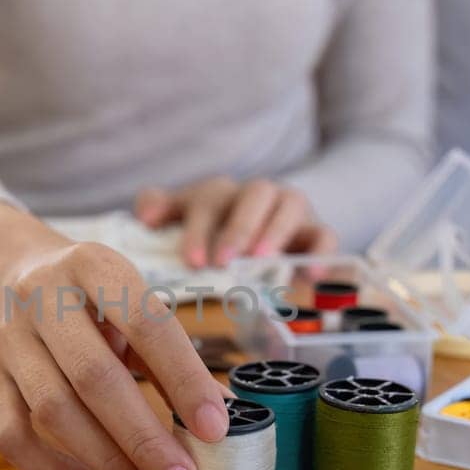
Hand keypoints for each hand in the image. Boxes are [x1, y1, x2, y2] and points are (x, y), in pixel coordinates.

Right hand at [0, 203, 229, 469]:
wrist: (7, 275)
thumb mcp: (130, 302)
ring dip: (105, 458)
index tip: (215, 428)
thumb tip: (220, 416)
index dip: (183, 379)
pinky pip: (10, 433)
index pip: (146, 324)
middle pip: (94, 377)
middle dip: (144, 437)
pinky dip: (46, 467)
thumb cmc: (88, 298)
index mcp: (93, 266)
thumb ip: (171, 355)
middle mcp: (42, 297)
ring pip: (53, 410)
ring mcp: (8, 339)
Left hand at [135, 177, 336, 267]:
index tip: (191, 261)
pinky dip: (320, 253)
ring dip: (276, 231)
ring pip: (289, 206)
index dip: (199, 229)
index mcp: (221, 193)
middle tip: (224, 262)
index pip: (208, 199)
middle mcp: (257, 194)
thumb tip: (145, 217)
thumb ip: (161, 210)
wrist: (267, 234)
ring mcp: (290, 210)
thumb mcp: (185, 219)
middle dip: (237, 228)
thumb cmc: (215, 233)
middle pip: (252, 195)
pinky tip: (310, 276)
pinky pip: (325, 236)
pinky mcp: (317, 231)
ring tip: (262, 259)